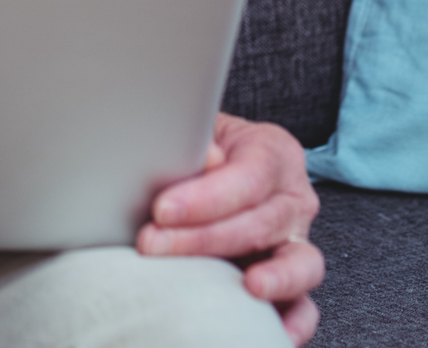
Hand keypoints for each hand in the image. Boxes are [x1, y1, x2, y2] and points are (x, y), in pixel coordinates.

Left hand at [137, 112, 323, 343]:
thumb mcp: (201, 130)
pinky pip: (306, 308)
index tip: (161, 210)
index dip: (206, 197)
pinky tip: (275, 334)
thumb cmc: (204, 147)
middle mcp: (295, 198)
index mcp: (275, 153)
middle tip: (152, 244)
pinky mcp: (296, 283)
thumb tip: (209, 157)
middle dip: (202, 239)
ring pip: (301, 264)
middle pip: (260, 223)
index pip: (248, 177)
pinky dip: (294, 323)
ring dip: (271, 279)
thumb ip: (202, 142)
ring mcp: (299, 242)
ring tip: (246, 287)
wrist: (221, 164)